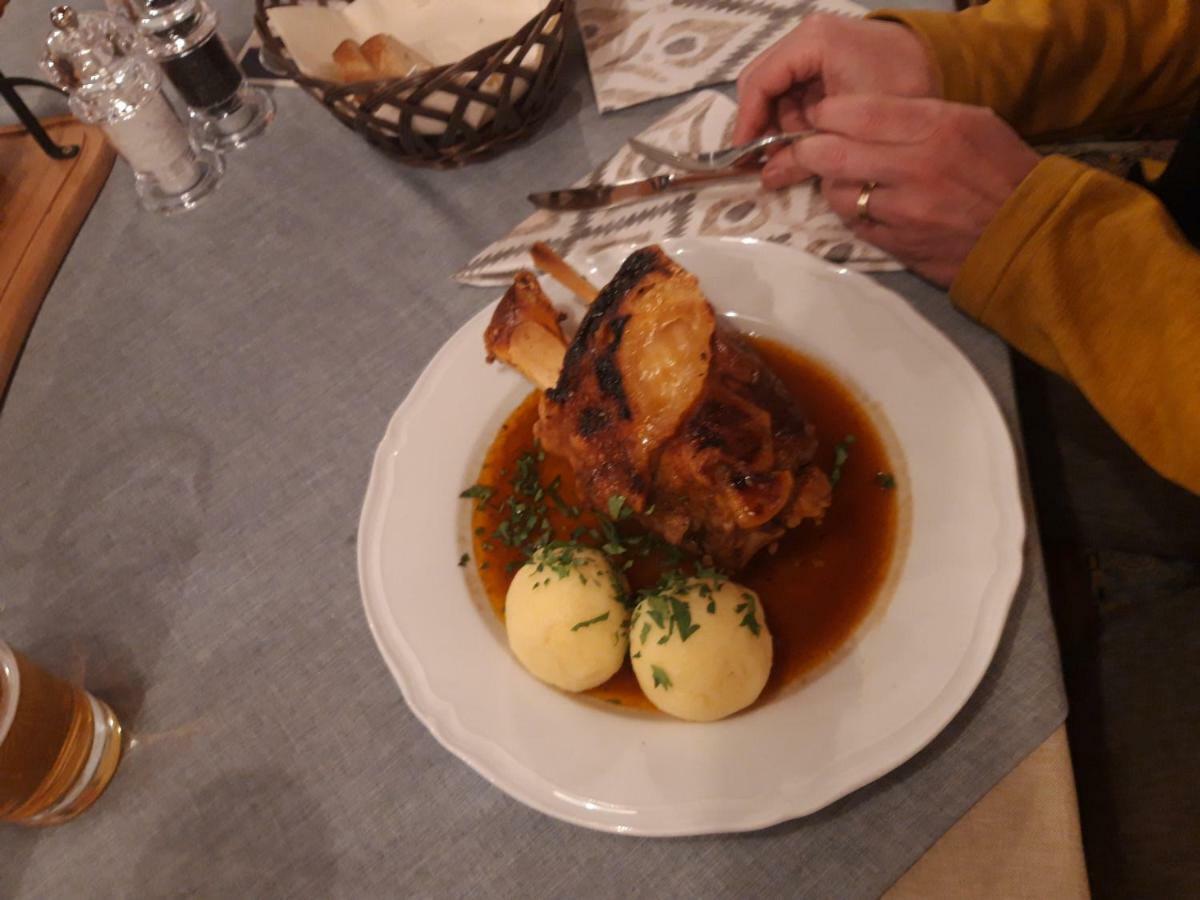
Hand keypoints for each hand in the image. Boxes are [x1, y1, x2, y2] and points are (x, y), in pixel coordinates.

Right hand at [733, 14, 937, 147]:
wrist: (943, 65)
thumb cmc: (902, 88)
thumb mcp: (852, 126)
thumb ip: (807, 151)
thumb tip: (766, 178)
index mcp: (812, 41)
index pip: (759, 82)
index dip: (748, 123)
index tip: (745, 158)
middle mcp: (806, 37)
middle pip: (761, 84)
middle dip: (761, 125)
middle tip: (764, 162)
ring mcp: (812, 45)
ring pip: (775, 90)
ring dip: (778, 125)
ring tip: (789, 156)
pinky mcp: (821, 58)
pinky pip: (793, 90)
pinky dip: (793, 119)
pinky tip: (802, 142)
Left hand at [776, 95, 1039, 286]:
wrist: (1025, 233)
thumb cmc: (1001, 171)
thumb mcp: (972, 123)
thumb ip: (918, 114)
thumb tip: (861, 113)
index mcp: (936, 126)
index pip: (857, 112)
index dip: (827, 113)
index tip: (820, 115)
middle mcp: (915, 166)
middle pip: (832, 154)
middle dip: (809, 149)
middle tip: (805, 148)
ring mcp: (903, 210)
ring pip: (837, 193)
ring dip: (833, 185)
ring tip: (846, 180)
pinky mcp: (897, 244)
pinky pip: (854, 224)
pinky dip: (853, 214)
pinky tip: (866, 207)